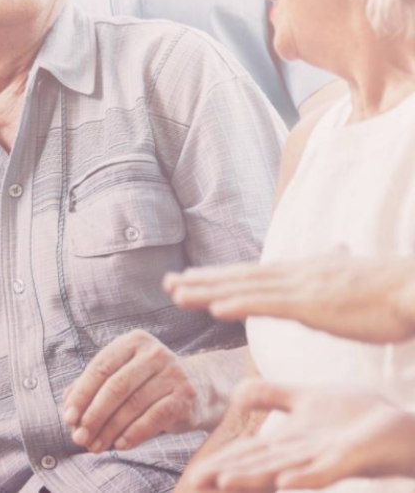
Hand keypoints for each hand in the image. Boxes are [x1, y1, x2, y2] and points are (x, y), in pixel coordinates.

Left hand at [62, 329, 200, 453]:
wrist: (197, 387)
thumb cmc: (148, 382)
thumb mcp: (121, 375)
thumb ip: (92, 385)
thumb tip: (67, 405)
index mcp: (134, 341)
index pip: (101, 367)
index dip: (82, 394)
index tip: (68, 417)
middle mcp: (154, 352)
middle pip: (116, 386)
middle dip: (93, 415)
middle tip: (79, 437)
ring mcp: (172, 373)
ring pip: (133, 405)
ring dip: (110, 430)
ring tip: (95, 446)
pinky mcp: (185, 396)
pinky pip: (154, 418)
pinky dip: (134, 434)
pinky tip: (119, 445)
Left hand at [164, 255, 414, 343]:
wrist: (413, 289)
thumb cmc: (389, 288)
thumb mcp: (355, 272)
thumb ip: (338, 263)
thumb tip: (337, 247)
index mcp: (300, 272)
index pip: (250, 274)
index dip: (218, 276)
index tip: (191, 278)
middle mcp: (292, 274)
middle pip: (237, 278)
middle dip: (200, 281)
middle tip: (166, 284)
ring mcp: (299, 287)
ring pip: (243, 289)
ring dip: (207, 292)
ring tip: (175, 294)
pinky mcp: (311, 303)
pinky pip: (266, 305)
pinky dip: (238, 304)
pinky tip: (214, 309)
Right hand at [185, 379, 414, 490]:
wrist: (404, 428)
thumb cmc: (359, 417)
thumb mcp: (304, 399)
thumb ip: (271, 395)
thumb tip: (236, 393)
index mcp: (287, 442)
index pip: (243, 452)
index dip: (214, 461)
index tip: (184, 480)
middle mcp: (299, 456)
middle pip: (254, 465)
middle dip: (221, 475)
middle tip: (189, 489)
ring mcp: (322, 458)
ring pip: (280, 469)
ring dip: (252, 477)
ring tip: (222, 481)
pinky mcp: (348, 458)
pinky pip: (323, 470)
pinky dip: (302, 476)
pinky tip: (284, 481)